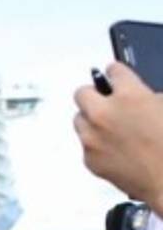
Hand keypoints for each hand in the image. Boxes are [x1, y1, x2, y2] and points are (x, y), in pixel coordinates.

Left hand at [74, 62, 162, 213]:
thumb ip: (150, 97)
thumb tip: (142, 95)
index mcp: (130, 97)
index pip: (113, 71)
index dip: (117, 74)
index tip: (116, 76)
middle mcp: (104, 114)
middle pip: (82, 92)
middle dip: (94, 95)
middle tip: (105, 101)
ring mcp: (92, 138)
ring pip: (79, 119)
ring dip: (92, 120)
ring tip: (111, 129)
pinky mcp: (89, 159)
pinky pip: (86, 144)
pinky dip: (97, 144)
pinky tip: (115, 150)